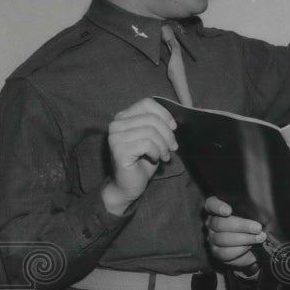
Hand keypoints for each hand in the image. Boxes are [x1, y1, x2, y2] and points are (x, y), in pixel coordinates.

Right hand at [102, 98, 177, 214]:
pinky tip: (155, 159)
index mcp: (123, 118)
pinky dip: (156, 152)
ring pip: (151, 131)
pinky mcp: (119, 150)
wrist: (128, 185)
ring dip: (163, 145)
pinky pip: (147, 144)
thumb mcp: (152, 139)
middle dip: (167, 134)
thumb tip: (172, 122)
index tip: (173, 128)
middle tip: (172, 147)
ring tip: (164, 155)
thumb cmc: (142, 162)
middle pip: (151, 118)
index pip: (146, 104)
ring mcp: (115, 137)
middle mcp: (116, 125)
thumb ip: (157, 126)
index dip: (164, 114)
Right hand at [204, 196, 267, 268]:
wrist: (251, 244)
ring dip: (244, 238)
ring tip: (260, 238)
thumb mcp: (251, 213)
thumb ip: (250, 211)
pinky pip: (225, 252)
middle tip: (258, 228)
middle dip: (241, 226)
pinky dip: (240, 249)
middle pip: (219, 224)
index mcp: (216, 209)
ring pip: (223, 239)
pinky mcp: (216, 252)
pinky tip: (250, 246)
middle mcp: (211, 223)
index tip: (228, 211)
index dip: (218, 207)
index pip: (211, 204)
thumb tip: (258, 214)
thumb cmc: (249, 224)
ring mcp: (212, 238)